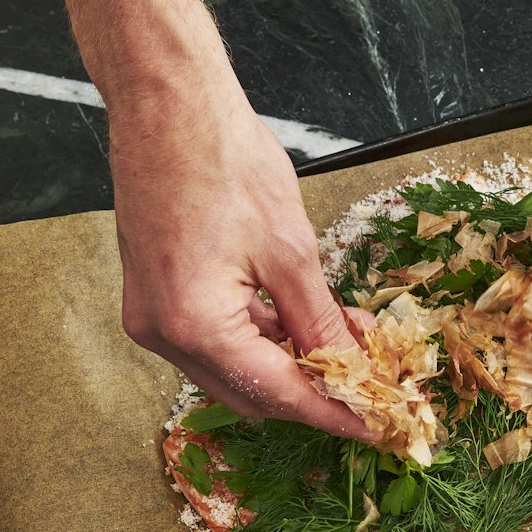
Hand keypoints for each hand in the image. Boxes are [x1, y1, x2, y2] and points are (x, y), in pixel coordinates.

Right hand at [53, 0, 368, 438]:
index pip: (279, 393)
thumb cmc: (223, 158)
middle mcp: (164, 334)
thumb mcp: (290, 249)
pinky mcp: (154, 299)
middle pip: (252, 394)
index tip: (379, 427)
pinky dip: (258, 340)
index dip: (335, 413)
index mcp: (194, 325)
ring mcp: (153, 318)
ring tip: (345, 340)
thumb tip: (353, 370)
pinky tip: (299, 321)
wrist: (167, 103)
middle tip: (371, 381)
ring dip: (288, 365)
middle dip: (314, 392)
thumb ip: (321, 322)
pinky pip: (214, 342)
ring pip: (233, 372)